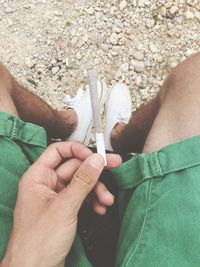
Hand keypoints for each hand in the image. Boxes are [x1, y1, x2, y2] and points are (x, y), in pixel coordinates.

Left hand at [1, 142, 120, 266]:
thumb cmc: (37, 242)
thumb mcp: (64, 206)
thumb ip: (82, 181)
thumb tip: (96, 161)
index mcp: (38, 177)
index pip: (58, 151)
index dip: (78, 150)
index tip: (95, 156)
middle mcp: (46, 185)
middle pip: (74, 167)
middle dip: (94, 172)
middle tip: (113, 166)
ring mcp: (56, 197)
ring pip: (80, 183)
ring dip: (96, 189)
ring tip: (106, 199)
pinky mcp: (64, 209)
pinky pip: (81, 197)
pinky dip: (92, 201)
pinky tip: (99, 208)